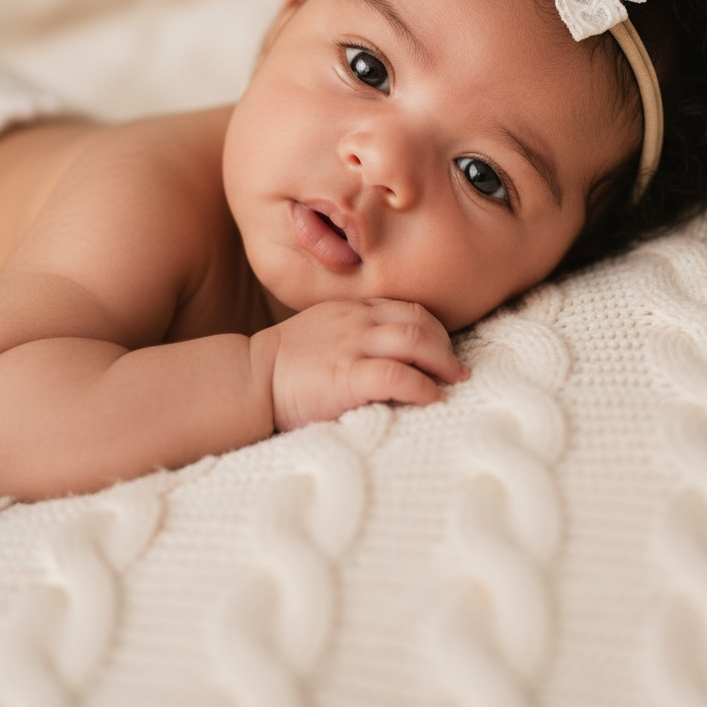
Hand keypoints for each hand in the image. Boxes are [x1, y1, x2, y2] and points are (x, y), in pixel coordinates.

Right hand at [261, 298, 469, 431]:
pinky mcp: (346, 376)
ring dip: (443, 362)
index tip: (445, 348)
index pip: (405, 307)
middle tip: (458, 369)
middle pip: (418, 320)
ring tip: (453, 382)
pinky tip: (433, 399)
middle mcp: (356, 321)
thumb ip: (351, 334)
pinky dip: (423, 387)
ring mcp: (352, 345)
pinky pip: (397, 375)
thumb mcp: (321, 332)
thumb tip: (386, 355)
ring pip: (415, 339)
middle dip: (445, 344)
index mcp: (350, 308)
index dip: (433, 327)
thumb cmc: (284, 365)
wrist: (248, 379)